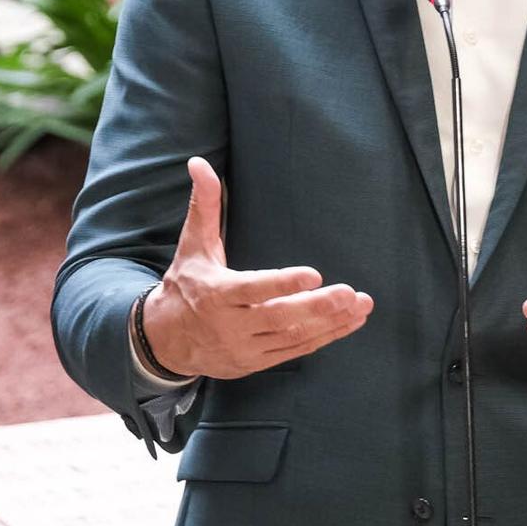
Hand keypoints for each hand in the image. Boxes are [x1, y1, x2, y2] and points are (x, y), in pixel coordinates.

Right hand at [140, 157, 372, 379]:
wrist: (165, 340)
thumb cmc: (185, 283)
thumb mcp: (191, 244)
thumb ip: (204, 204)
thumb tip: (199, 162)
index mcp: (215, 293)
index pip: (253, 289)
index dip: (283, 284)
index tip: (314, 275)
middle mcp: (231, 325)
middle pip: (279, 318)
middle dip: (318, 307)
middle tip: (350, 293)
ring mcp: (245, 348)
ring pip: (292, 337)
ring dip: (330, 324)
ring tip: (360, 306)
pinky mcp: (255, 362)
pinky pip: (294, 351)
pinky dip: (323, 338)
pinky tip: (348, 323)